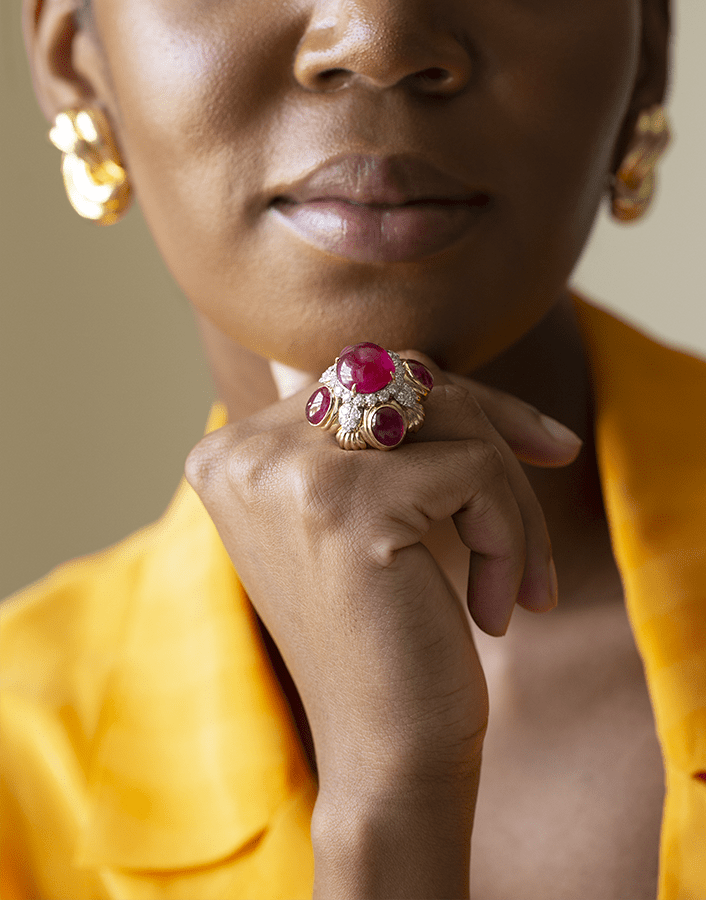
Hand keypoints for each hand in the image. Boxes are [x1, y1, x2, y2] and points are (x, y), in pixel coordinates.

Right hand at [185, 353, 580, 791]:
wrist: (382, 755)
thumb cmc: (382, 636)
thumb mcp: (358, 516)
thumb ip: (364, 434)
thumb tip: (426, 366)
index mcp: (231, 451)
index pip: (361, 374)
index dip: (453, 400)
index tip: (530, 441)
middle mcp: (244, 452)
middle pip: (407, 377)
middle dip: (495, 423)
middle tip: (554, 462)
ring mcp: (288, 475)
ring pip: (450, 413)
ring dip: (510, 489)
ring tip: (519, 573)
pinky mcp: (349, 506)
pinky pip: (476, 470)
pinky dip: (509, 533)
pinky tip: (495, 606)